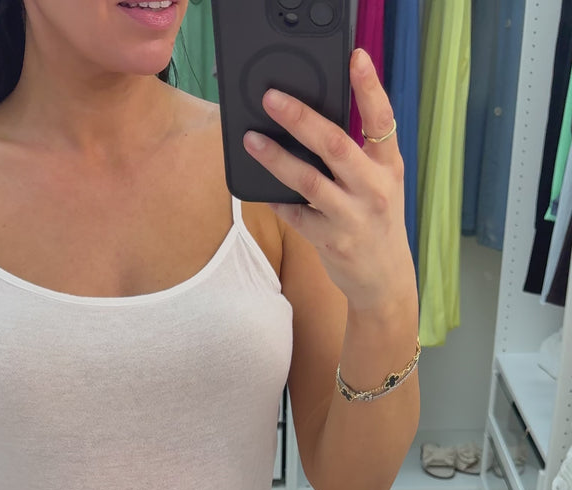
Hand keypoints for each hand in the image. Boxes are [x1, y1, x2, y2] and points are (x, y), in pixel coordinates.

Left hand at [242, 48, 415, 311]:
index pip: (382, 120)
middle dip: (301, 118)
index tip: (356, 59)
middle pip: (335, 145)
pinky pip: (295, 214)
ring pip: (307, 181)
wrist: (384, 280)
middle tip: (272, 98)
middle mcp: (373, 189)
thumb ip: (360, 154)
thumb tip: (315, 121)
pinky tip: (261, 187)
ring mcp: (351, 217)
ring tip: (251, 139)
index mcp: (388, 167)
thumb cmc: (378, 222)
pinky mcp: (330, 241)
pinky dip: (276, 199)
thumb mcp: (382, 184)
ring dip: (275, 158)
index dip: (370, 88)